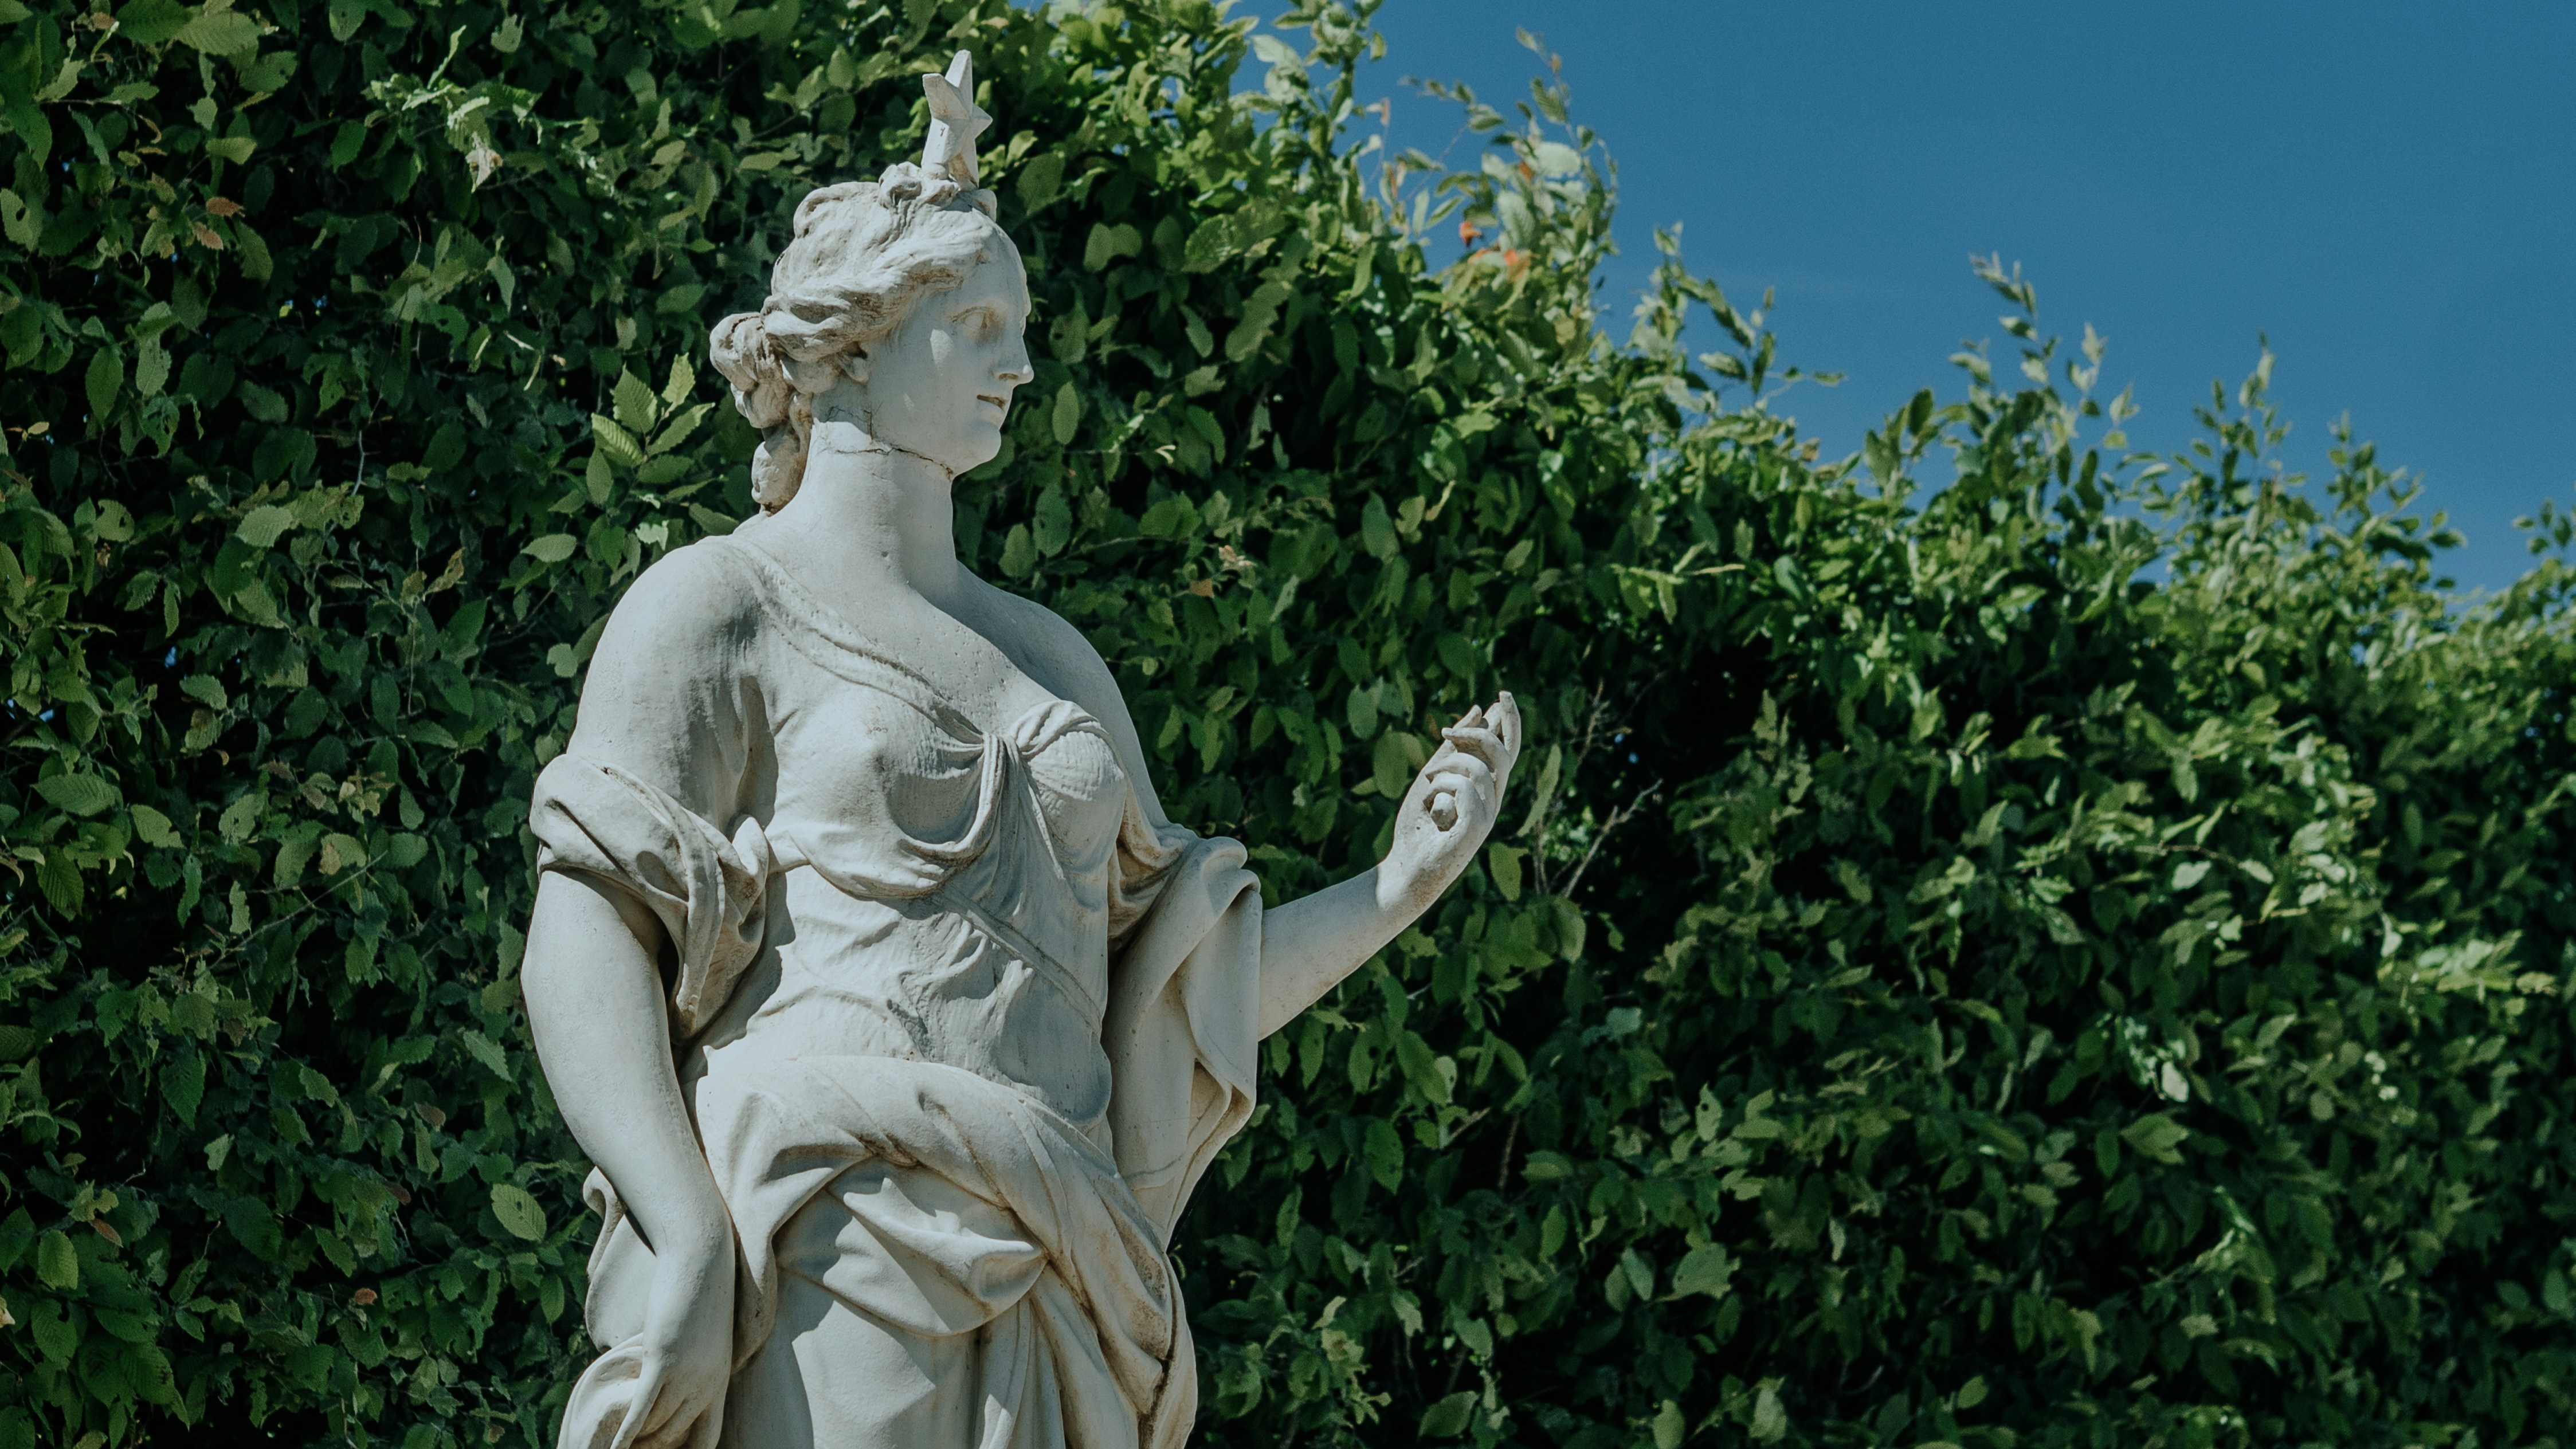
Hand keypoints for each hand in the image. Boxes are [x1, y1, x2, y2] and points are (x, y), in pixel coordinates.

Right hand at [611, 1227, 735, 1448]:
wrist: (703, 1257)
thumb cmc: (701, 1289)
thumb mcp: (703, 1333)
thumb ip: (693, 1359)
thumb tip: (675, 1373)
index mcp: (720, 1379)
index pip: (709, 1435)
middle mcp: (709, 1384)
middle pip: (675, 1435)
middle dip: (652, 1447)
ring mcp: (688, 1374)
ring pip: (656, 1425)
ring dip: (635, 1439)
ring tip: (615, 1446)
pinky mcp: (665, 1361)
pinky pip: (641, 1410)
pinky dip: (626, 1435)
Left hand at [1382, 692, 1523, 909]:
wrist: (1406, 868)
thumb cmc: (1419, 826)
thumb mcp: (1434, 775)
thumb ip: (1454, 746)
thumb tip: (1479, 708)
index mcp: (1488, 787)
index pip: (1508, 748)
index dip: (1510, 720)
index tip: (1501, 694)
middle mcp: (1494, 800)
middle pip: (1504, 754)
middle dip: (1485, 732)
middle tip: (1448, 727)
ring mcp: (1489, 816)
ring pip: (1478, 769)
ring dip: (1446, 767)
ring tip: (1427, 783)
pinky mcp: (1477, 829)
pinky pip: (1465, 790)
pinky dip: (1443, 789)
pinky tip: (1431, 804)